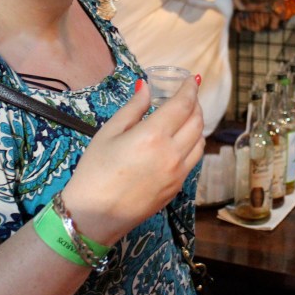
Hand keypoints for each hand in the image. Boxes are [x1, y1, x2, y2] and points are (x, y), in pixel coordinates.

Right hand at [61, 77, 204, 244]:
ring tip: (186, 116)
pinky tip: (181, 140)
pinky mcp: (177, 188)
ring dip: (197, 124)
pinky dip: (193, 143)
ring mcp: (178, 173)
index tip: (193, 79)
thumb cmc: (95, 170)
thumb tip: (146, 87)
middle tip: (188, 96)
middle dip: (195, 104)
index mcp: (153, 135)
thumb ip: (133, 108)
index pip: (183, 105)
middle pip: (196, 122)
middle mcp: (172, 153)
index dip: (190, 89)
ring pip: (200, 141)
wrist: (94, 215)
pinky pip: (193, 159)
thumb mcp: (109, 132)